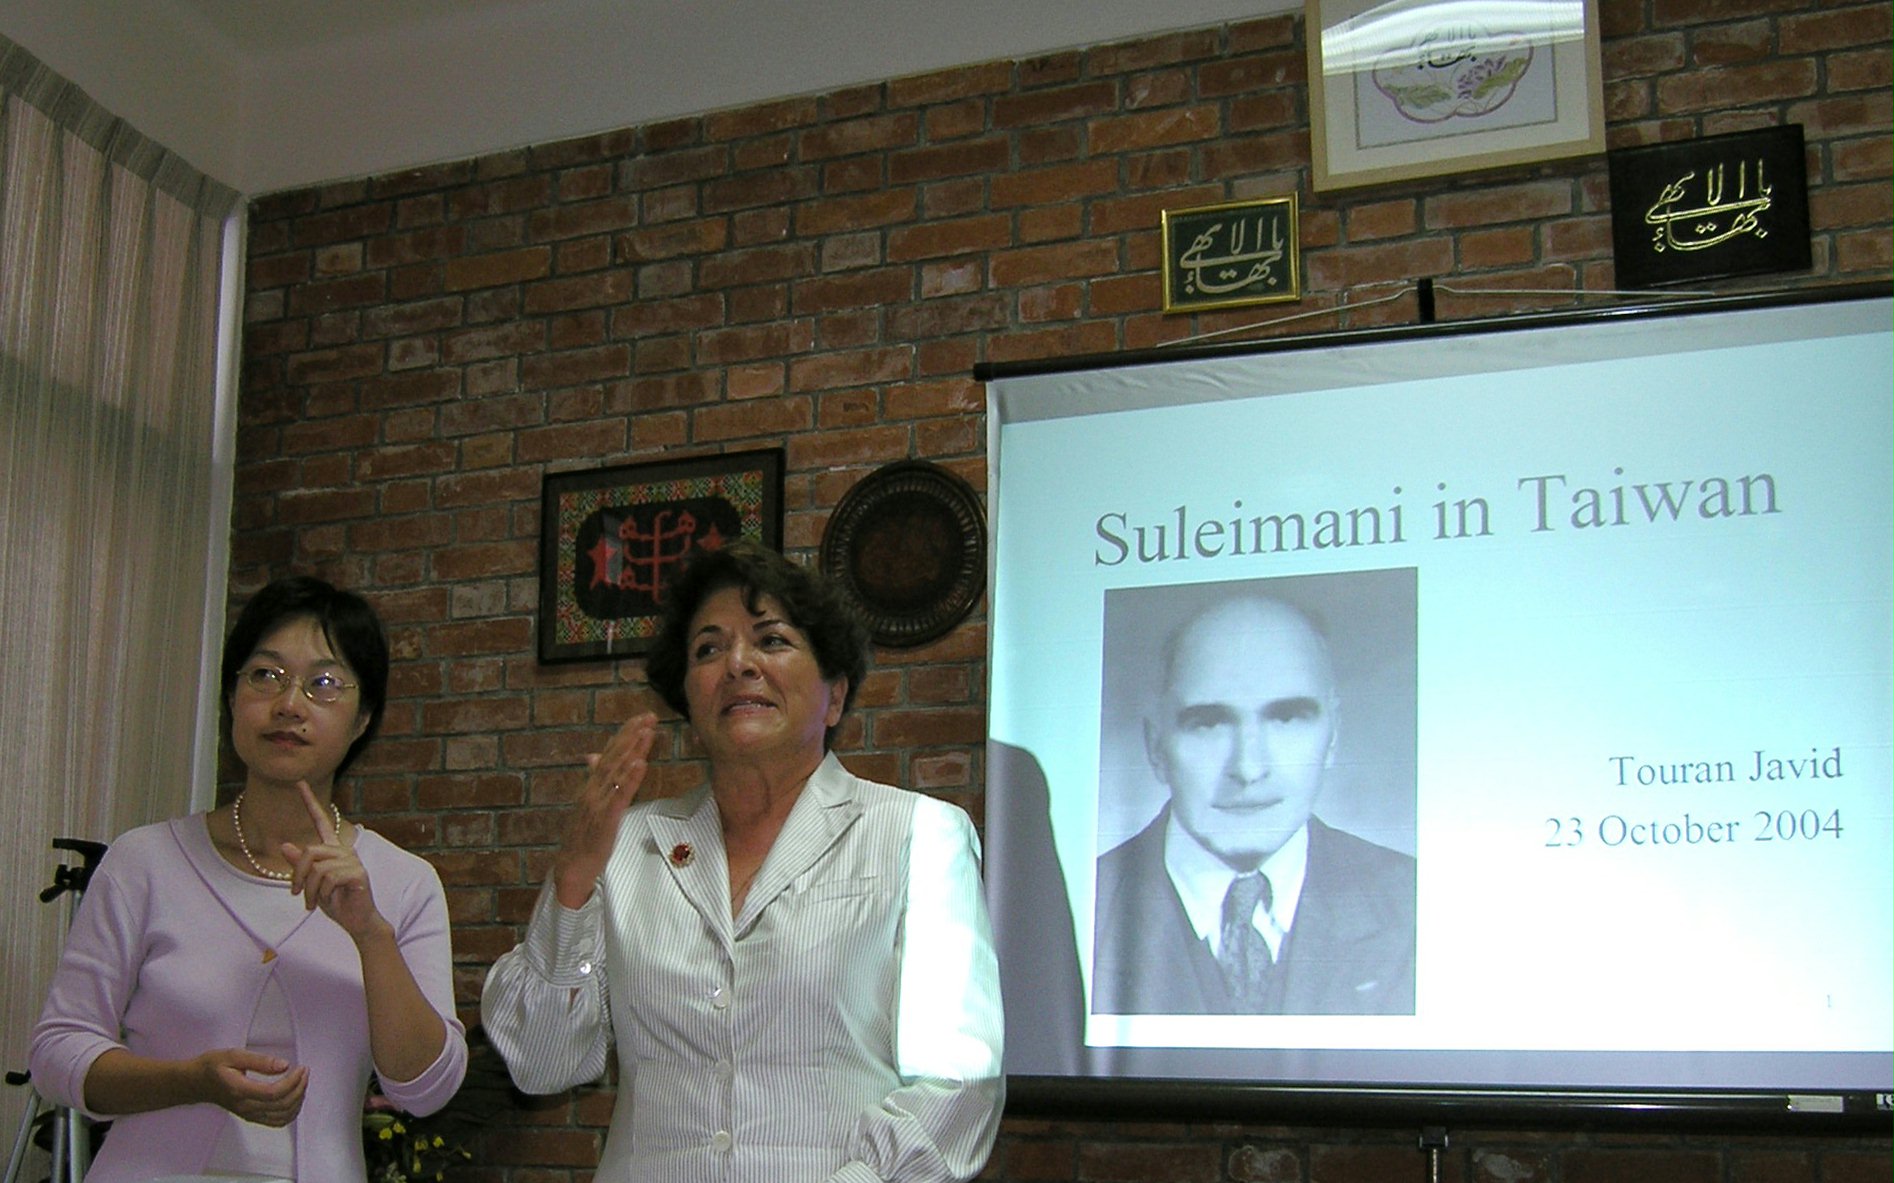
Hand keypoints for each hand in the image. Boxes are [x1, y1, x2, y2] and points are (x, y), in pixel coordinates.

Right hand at [194, 1047, 307, 1126]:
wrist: (196, 1082)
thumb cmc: (212, 1066)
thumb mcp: (234, 1055)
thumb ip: (260, 1061)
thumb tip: (284, 1065)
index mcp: (240, 1090)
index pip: (274, 1093)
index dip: (293, 1081)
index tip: (301, 1068)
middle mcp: (245, 1106)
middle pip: (282, 1105)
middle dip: (300, 1088)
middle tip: (305, 1072)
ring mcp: (248, 1114)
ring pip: (282, 1116)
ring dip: (298, 1100)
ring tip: (302, 1082)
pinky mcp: (251, 1116)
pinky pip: (276, 1122)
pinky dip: (291, 1112)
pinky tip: (295, 1098)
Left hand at [282, 781, 383, 940]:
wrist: (357, 921)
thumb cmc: (336, 902)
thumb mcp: (311, 885)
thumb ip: (300, 866)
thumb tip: (284, 846)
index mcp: (333, 850)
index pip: (321, 820)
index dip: (310, 801)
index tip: (299, 782)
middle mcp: (344, 851)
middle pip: (310, 851)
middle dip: (298, 875)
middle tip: (295, 894)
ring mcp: (353, 861)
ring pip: (317, 867)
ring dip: (309, 890)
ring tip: (311, 903)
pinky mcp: (358, 873)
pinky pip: (329, 878)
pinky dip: (320, 893)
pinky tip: (326, 901)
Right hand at [553, 712, 658, 907]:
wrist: (571, 868)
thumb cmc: (584, 838)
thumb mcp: (592, 805)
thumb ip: (596, 779)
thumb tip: (594, 755)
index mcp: (592, 786)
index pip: (609, 754)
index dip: (625, 734)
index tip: (641, 716)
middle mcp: (593, 790)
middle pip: (614, 758)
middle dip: (631, 735)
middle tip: (649, 716)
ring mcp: (597, 804)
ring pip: (616, 772)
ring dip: (632, 750)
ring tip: (646, 732)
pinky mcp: (604, 821)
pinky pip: (619, 797)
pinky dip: (629, 779)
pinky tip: (640, 764)